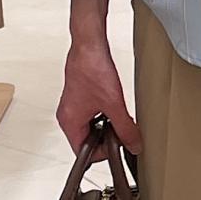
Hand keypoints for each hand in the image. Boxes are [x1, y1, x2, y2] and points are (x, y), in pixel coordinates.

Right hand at [58, 0, 142, 155]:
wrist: (89, 45)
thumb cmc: (92, 69)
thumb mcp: (115, 105)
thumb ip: (126, 129)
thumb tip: (133, 145)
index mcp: (69, 122)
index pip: (84, 154)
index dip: (104, 153)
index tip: (119, 145)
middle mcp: (67, 116)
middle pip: (88, 142)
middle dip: (107, 138)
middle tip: (121, 129)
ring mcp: (72, 106)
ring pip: (91, 128)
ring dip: (106, 126)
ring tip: (117, 114)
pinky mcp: (79, 97)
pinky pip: (91, 115)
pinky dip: (104, 114)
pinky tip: (113, 104)